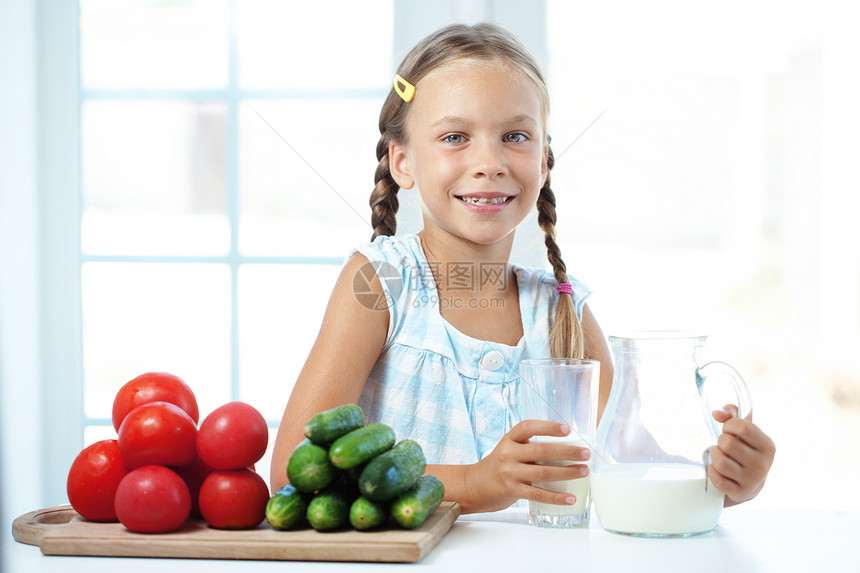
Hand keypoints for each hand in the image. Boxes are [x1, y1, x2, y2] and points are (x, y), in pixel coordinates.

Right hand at [463, 420, 589, 512]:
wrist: (474, 485)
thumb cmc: (499, 465)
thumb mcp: (509, 449)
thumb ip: (530, 446)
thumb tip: (566, 447)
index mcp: (509, 439)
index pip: (528, 427)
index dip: (548, 427)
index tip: (567, 429)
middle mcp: (508, 454)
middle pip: (541, 451)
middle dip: (567, 452)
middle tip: (586, 454)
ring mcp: (509, 473)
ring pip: (543, 473)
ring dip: (567, 473)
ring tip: (584, 472)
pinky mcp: (511, 491)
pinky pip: (538, 495)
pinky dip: (556, 497)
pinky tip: (570, 498)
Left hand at [709, 404, 775, 505]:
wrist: (750, 482)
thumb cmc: (744, 448)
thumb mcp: (743, 429)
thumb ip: (731, 413)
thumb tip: (717, 414)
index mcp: (767, 446)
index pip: (743, 427)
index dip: (729, 425)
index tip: (728, 430)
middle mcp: (763, 464)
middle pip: (728, 443)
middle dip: (720, 442)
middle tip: (725, 446)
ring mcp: (752, 480)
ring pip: (720, 461)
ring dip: (715, 456)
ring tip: (721, 456)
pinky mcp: (740, 492)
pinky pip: (716, 478)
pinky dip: (712, 471)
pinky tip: (719, 470)